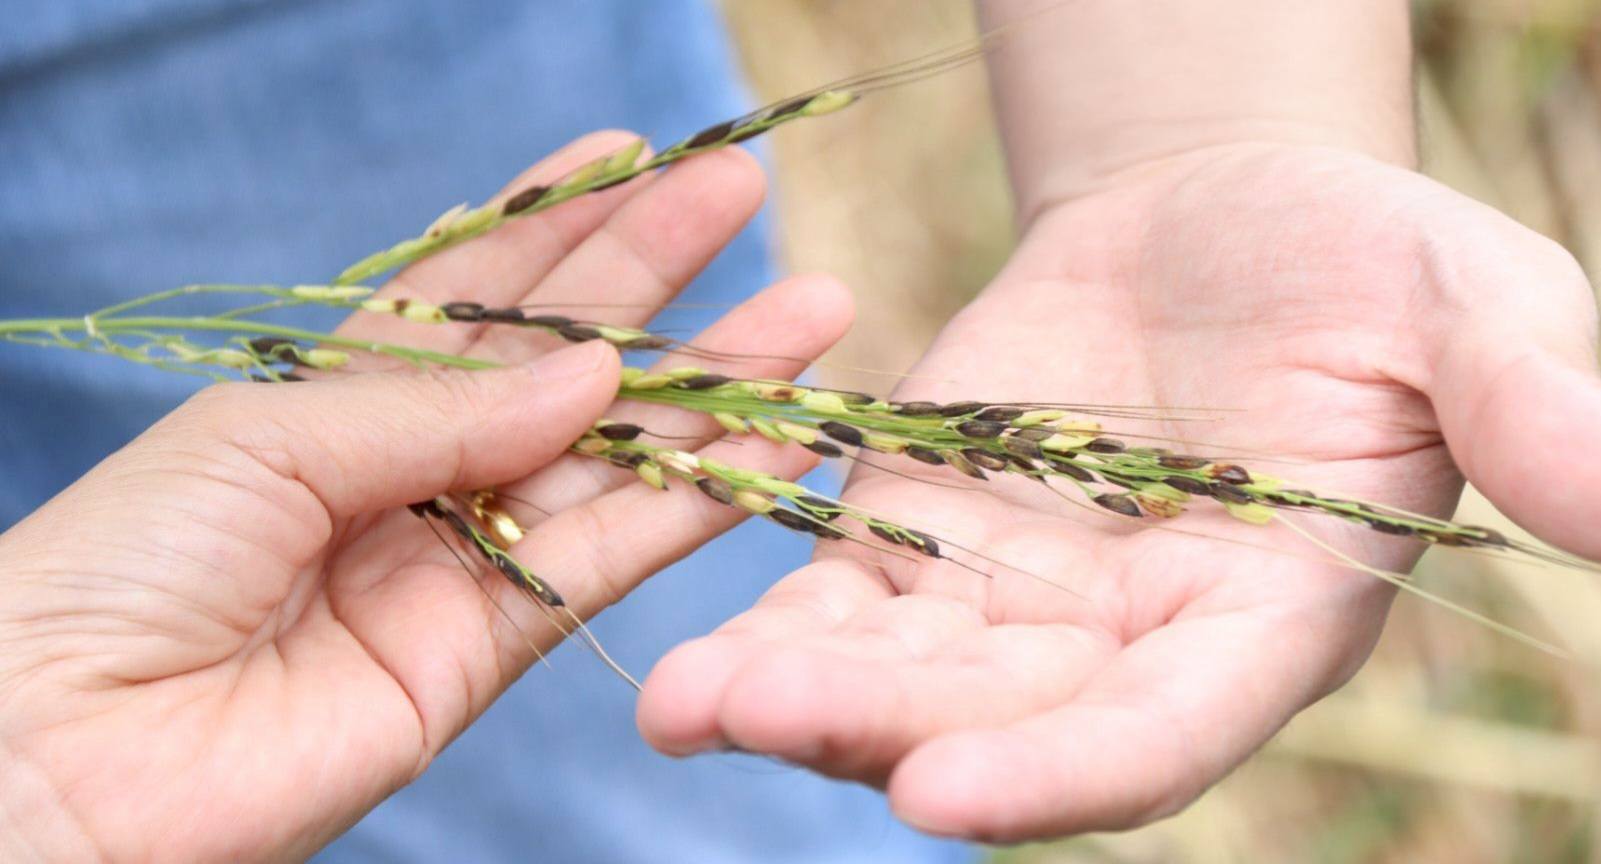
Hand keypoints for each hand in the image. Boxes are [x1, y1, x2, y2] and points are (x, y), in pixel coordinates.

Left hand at [0, 134, 852, 861]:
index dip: (559, 224)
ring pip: (614, 459)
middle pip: (563, 363)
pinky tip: (772, 447)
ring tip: (810, 316)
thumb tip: (593, 370)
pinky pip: (611, 562)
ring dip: (715, 392)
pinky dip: (696, 506)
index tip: (637, 155)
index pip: (472, 293)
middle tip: (749, 198)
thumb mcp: (268, 436)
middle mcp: (413, 470)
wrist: (67, 759)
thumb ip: (440, 406)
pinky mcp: (490, 650)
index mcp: (338, 397)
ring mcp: (458, 559)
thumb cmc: (121, 566)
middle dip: (659, 281)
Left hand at [637, 141, 1600, 840]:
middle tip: (755, 721)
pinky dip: (765, 621)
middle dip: (878, 733)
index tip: (948, 796)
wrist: (1219, 217)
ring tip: (685, 703)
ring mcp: (1011, 602)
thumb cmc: (1360, 262)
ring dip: (792, 695)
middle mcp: (1125, 646)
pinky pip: (835, 598)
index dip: (1064, 772)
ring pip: (896, 678)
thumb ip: (1531, 404)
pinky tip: (680, 653)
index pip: (1163, 734)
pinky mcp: (921, 534)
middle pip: (996, 724)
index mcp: (1261, 622)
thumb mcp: (1464, 307)